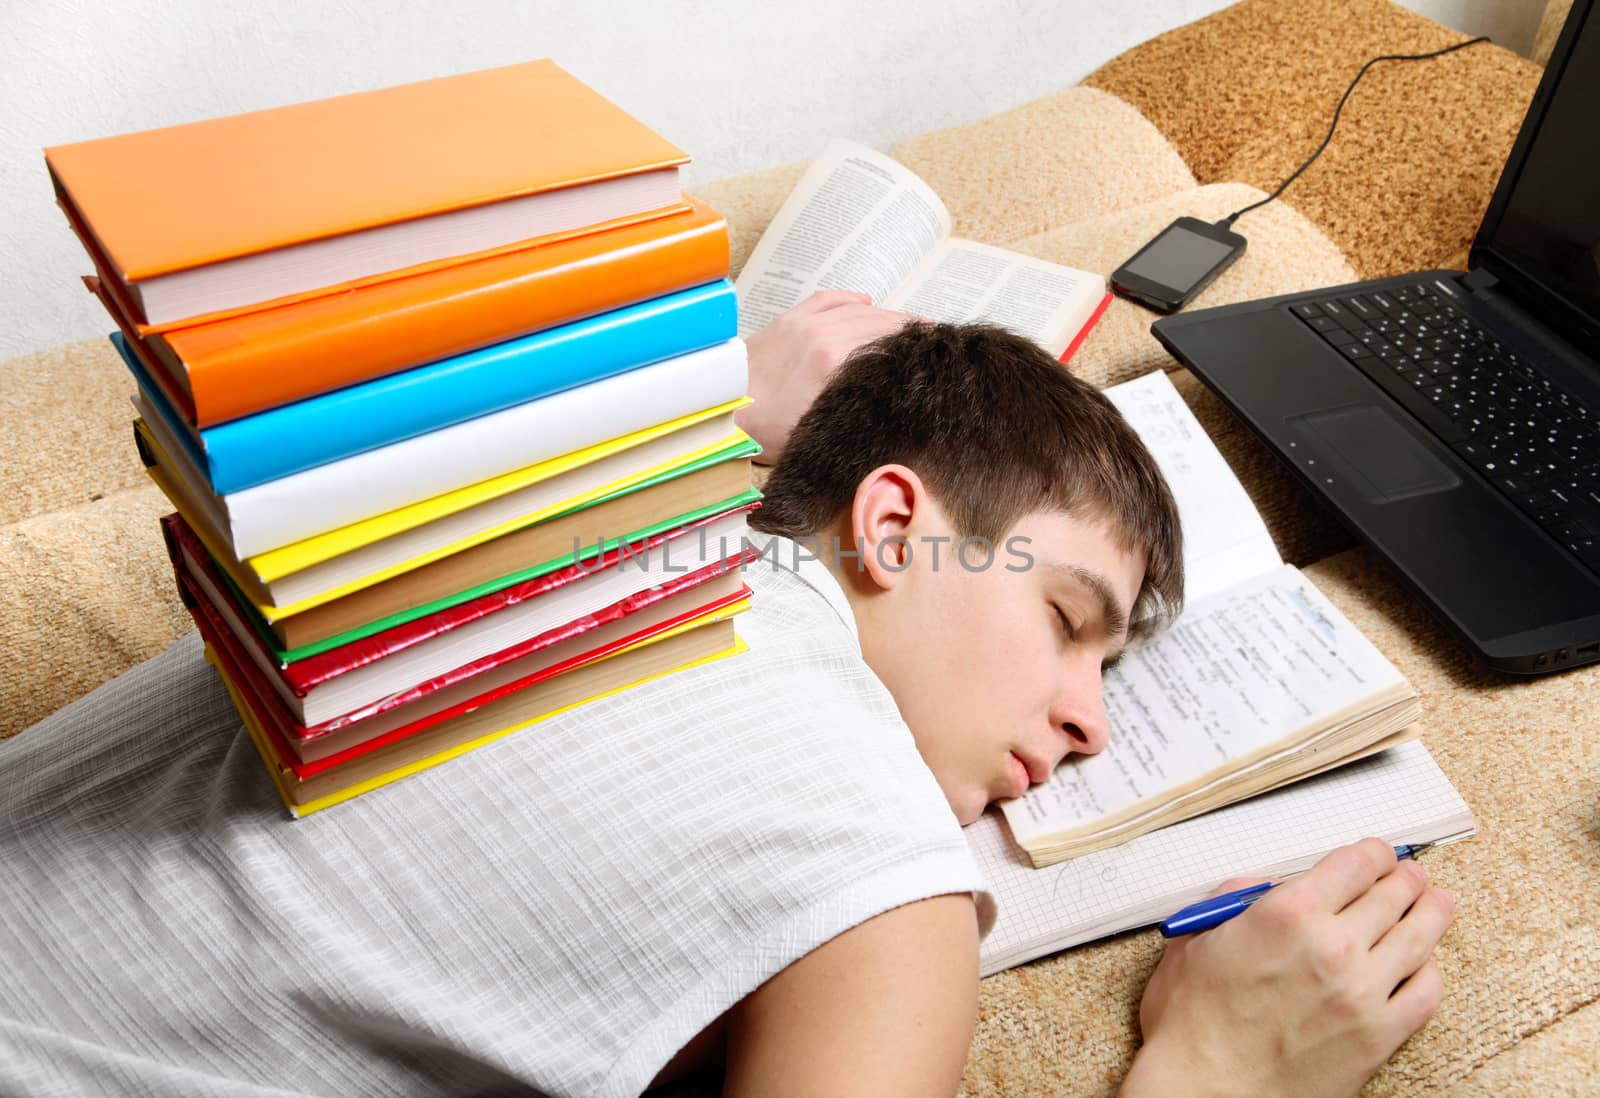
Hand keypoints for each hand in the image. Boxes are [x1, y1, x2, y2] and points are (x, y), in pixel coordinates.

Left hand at [737, 290, 916, 463]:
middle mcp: (823, 336)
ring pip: (858, 310)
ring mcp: (805, 324)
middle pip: (880, 325)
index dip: (915, 349)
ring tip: (911, 322)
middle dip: (909, 331)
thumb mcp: (819, 430)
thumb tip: (888, 407)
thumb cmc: (763, 430)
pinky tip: (866, 301)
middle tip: (932, 338)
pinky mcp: (788, 320)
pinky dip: (850, 299)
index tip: (935, 353)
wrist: (721, 410)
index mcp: (834, 363)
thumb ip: (855, 411)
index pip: (888, 347)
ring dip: (887, 314)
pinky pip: (828, 299)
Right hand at [1121, 838, 1455, 1097]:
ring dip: (1432, 911)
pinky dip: (1430, 970)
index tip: (1378, 853)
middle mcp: (1333, 946)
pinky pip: (1425, 992)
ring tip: (1437, 903)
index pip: (1356, 863)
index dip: (1374, 852)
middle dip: (1406, 876)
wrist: (1205, 1091)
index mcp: (1288, 914)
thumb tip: (1266, 887)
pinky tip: (1424, 962)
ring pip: (1419, 936)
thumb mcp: (1194, 938)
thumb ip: (1234, 899)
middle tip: (1411, 874)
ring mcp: (1363, 992)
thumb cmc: (1193, 1022)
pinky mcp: (1379, 1035)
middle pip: (1393, 893)